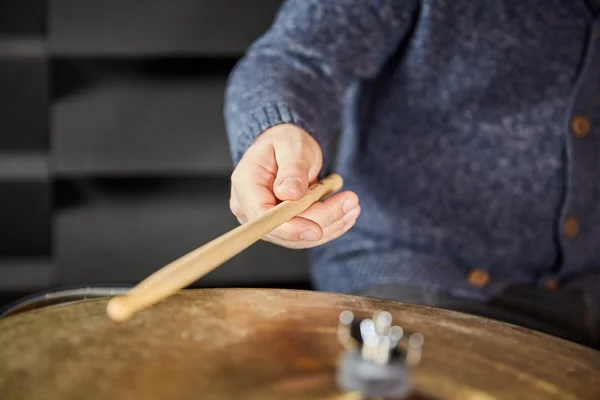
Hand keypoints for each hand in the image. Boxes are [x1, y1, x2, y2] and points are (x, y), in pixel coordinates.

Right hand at [230, 124, 359, 248]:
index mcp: (246, 185)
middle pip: (284, 230)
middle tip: (351, 201)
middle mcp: (250, 208)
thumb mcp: (291, 146)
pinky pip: (306, 234)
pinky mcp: (282, 226)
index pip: (262, 217)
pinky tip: (347, 214)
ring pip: (299, 237)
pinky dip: (330, 225)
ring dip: (330, 224)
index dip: (289, 228)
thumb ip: (292, 169)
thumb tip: (289, 193)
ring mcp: (266, 220)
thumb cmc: (285, 142)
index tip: (317, 230)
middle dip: (321, 220)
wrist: (286, 147)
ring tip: (353, 204)